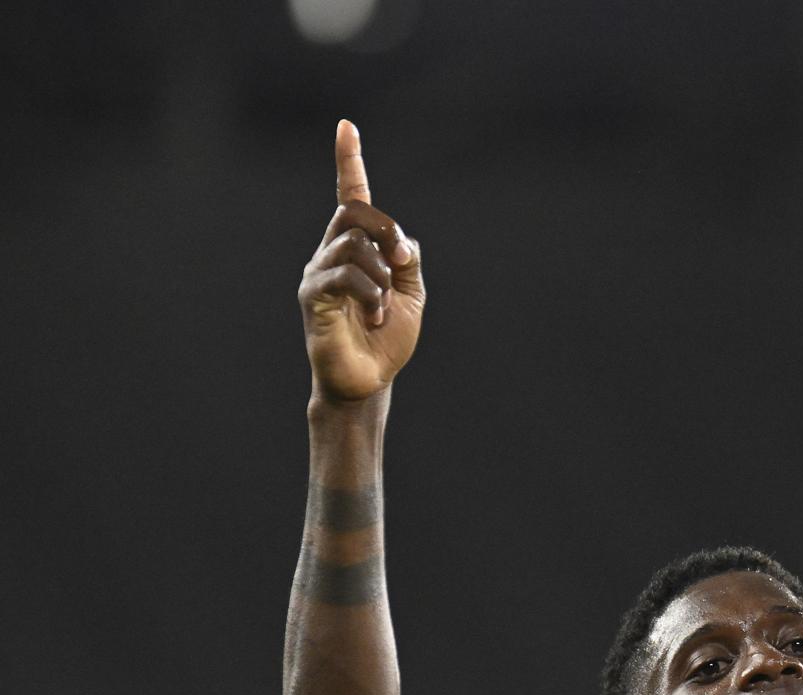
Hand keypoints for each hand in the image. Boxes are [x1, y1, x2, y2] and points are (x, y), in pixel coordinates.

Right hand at [299, 120, 423, 403]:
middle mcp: (331, 254)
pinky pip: (345, 274)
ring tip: (383, 307)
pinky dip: (371, 294)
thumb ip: (407, 260)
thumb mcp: (411, 294)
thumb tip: (401, 239)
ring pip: (353, 244)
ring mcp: (318, 273)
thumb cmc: (387, 338)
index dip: (349, 162)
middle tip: (401, 260)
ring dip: (381, 274)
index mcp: (356, 250)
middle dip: (385, 229)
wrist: (370, 379)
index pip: (350, 198)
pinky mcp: (312, 296)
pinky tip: (374, 316)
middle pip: (354, 212)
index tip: (346, 126)